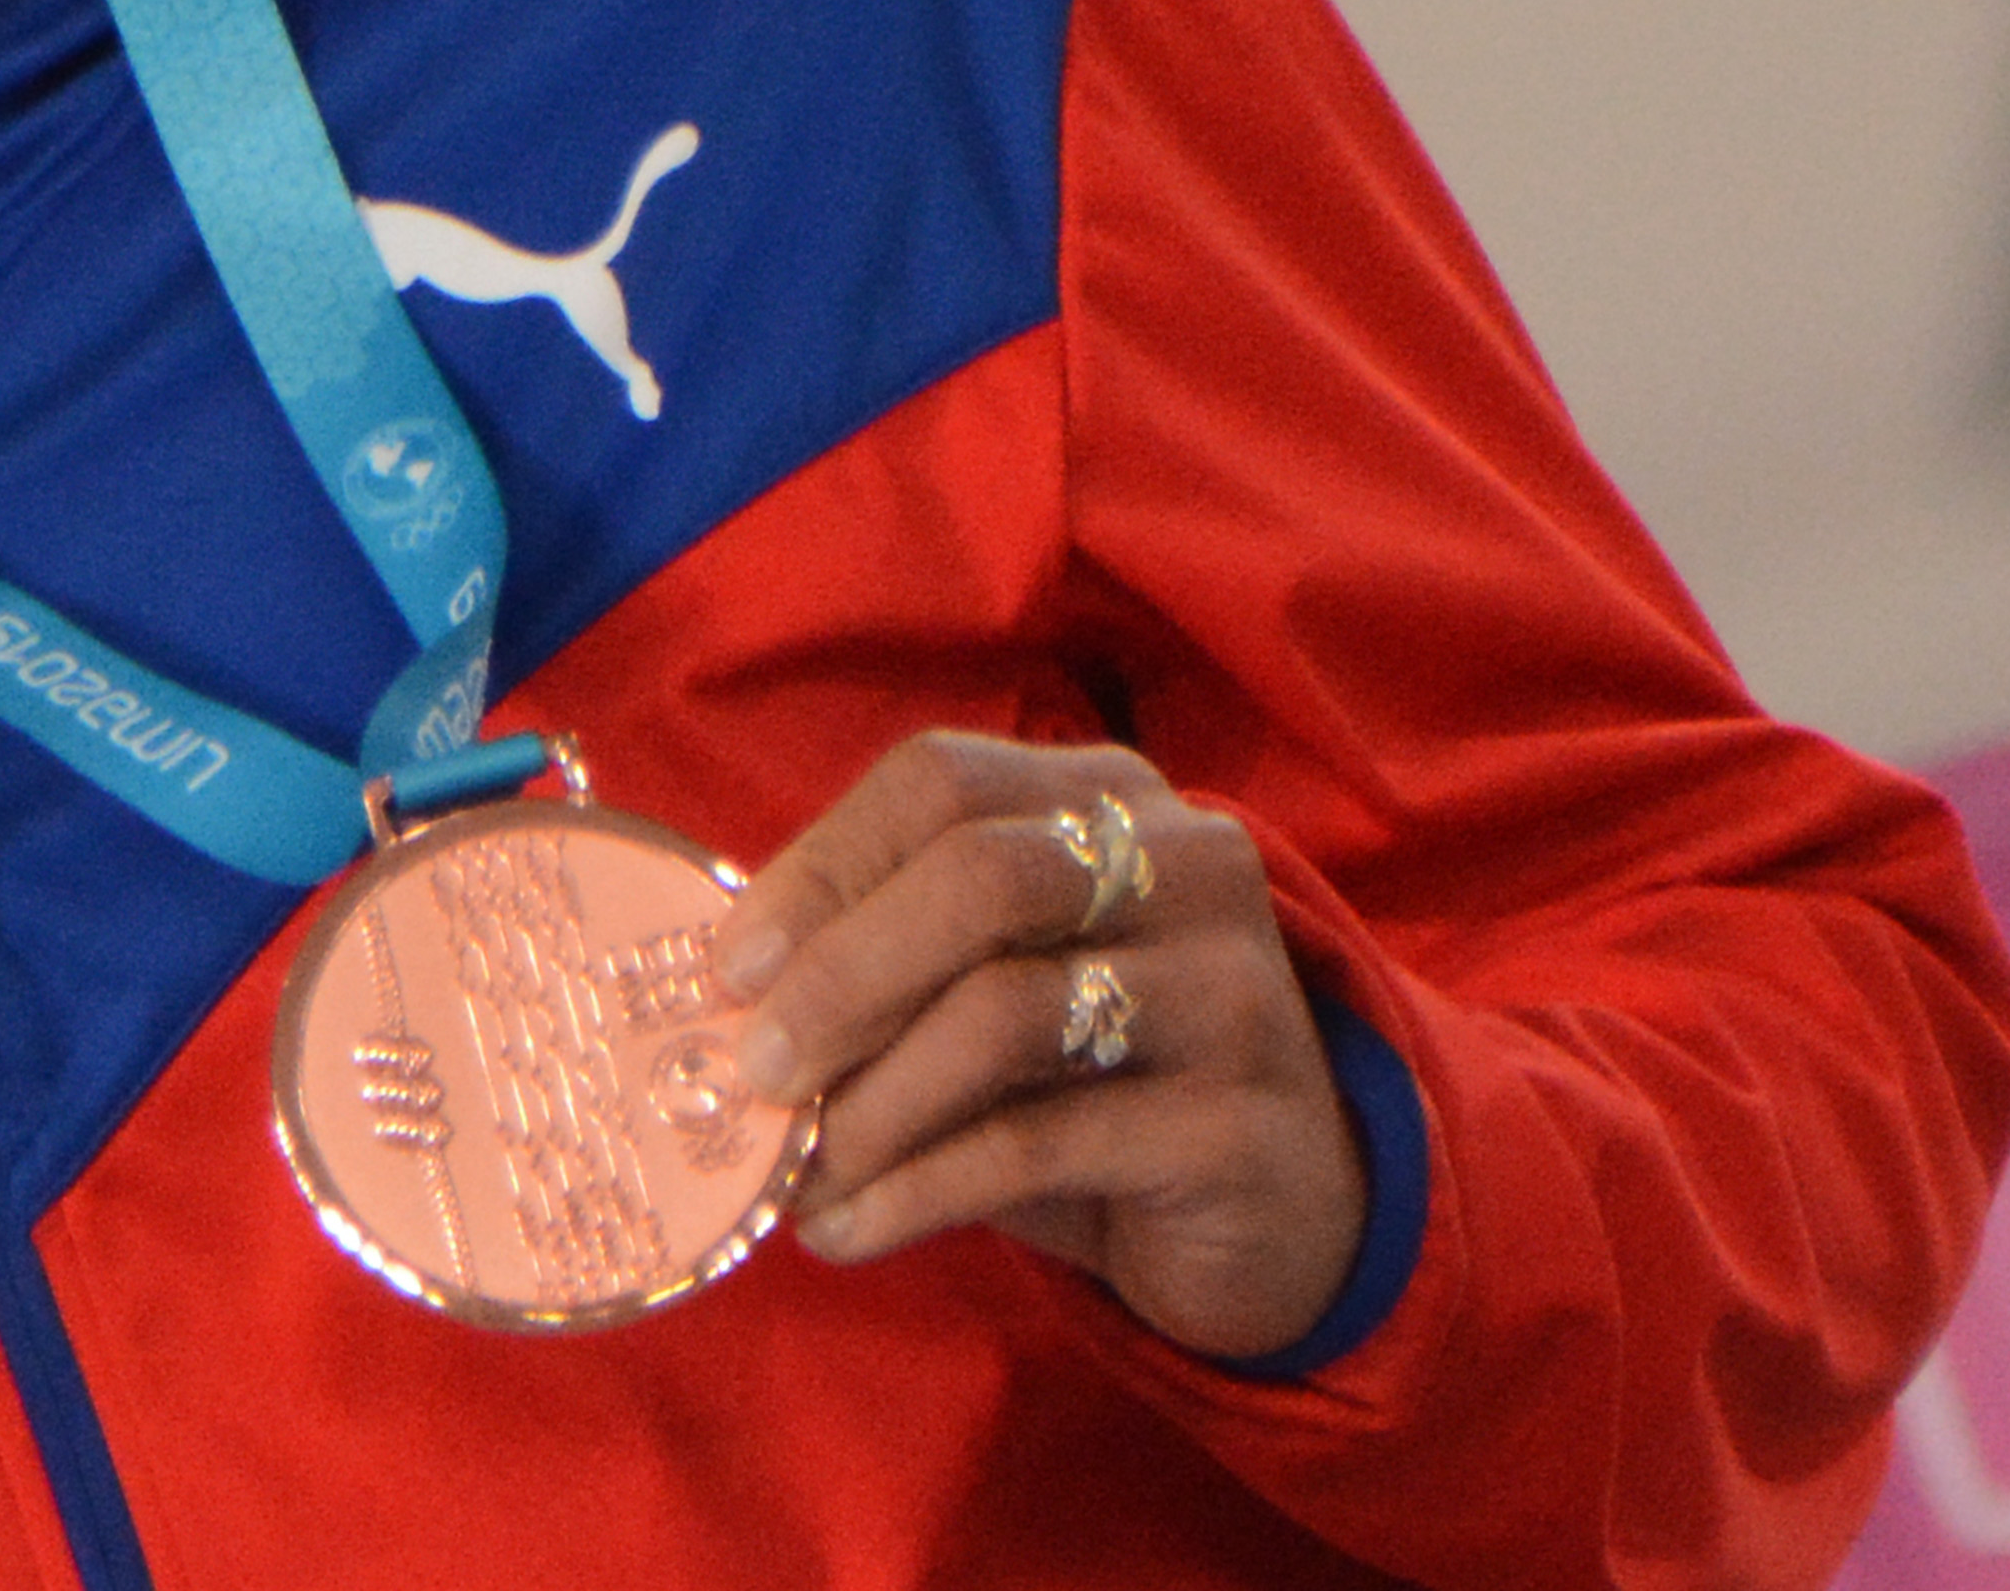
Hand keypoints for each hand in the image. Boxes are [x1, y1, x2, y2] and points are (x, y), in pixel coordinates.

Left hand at [720, 731, 1367, 1358]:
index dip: (823, 867)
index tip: (728, 968)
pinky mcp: (1236, 1120)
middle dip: (841, 975)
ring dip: (872, 1101)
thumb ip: (890, 968)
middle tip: (750, 1069)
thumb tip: (719, 998)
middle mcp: (1186, 862)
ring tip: (797, 1172)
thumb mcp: (1001, 994)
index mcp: (1110, 798)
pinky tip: (850, 1228)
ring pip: (1008, 1011)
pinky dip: (919, 1189)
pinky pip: (1041, 1141)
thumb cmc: (1102, 1082)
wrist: (1290, 1211)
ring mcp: (1228, 986)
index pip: (942, 781)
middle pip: (981, 876)